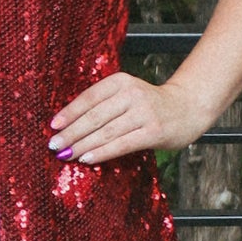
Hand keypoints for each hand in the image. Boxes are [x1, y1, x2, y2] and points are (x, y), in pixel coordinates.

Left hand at [48, 73, 206, 166]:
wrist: (188, 108)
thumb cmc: (150, 105)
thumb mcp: (127, 95)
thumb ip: (103, 105)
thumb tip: (69, 126)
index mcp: (121, 81)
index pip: (89, 98)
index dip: (69, 113)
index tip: (53, 126)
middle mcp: (131, 94)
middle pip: (94, 116)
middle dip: (71, 132)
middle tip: (54, 145)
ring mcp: (143, 113)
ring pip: (105, 132)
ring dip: (82, 145)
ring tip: (66, 154)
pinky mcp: (153, 131)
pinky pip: (121, 144)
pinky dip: (102, 152)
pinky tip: (87, 159)